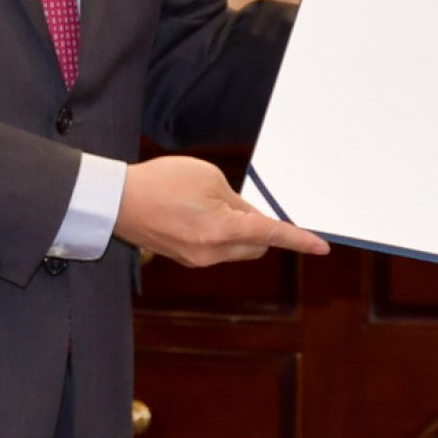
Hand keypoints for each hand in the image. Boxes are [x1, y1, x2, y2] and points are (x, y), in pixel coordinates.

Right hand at [114, 156, 326, 267]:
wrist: (116, 201)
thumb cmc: (162, 182)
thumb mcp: (209, 178)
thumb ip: (237, 201)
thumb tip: (251, 219)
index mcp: (223, 229)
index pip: (272, 234)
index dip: (299, 240)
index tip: (321, 247)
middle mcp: (213, 252)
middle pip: (258, 246)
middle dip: (262, 229)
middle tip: (239, 201)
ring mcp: (198, 259)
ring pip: (238, 249)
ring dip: (239, 231)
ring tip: (207, 203)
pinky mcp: (186, 259)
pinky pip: (217, 250)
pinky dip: (221, 235)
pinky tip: (197, 215)